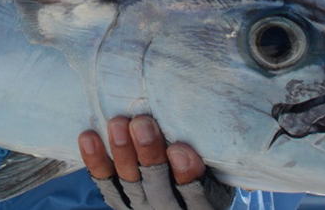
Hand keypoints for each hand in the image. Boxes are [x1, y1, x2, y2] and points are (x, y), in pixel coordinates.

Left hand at [79, 115, 234, 209]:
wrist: (177, 200)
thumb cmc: (210, 174)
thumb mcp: (223, 174)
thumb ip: (220, 158)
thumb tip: (235, 130)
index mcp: (203, 209)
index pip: (196, 197)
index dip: (187, 175)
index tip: (180, 148)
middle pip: (158, 188)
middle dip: (149, 155)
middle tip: (143, 123)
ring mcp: (141, 208)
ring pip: (130, 185)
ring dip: (122, 153)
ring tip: (118, 123)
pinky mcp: (120, 201)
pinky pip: (105, 185)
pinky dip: (96, 162)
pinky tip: (89, 137)